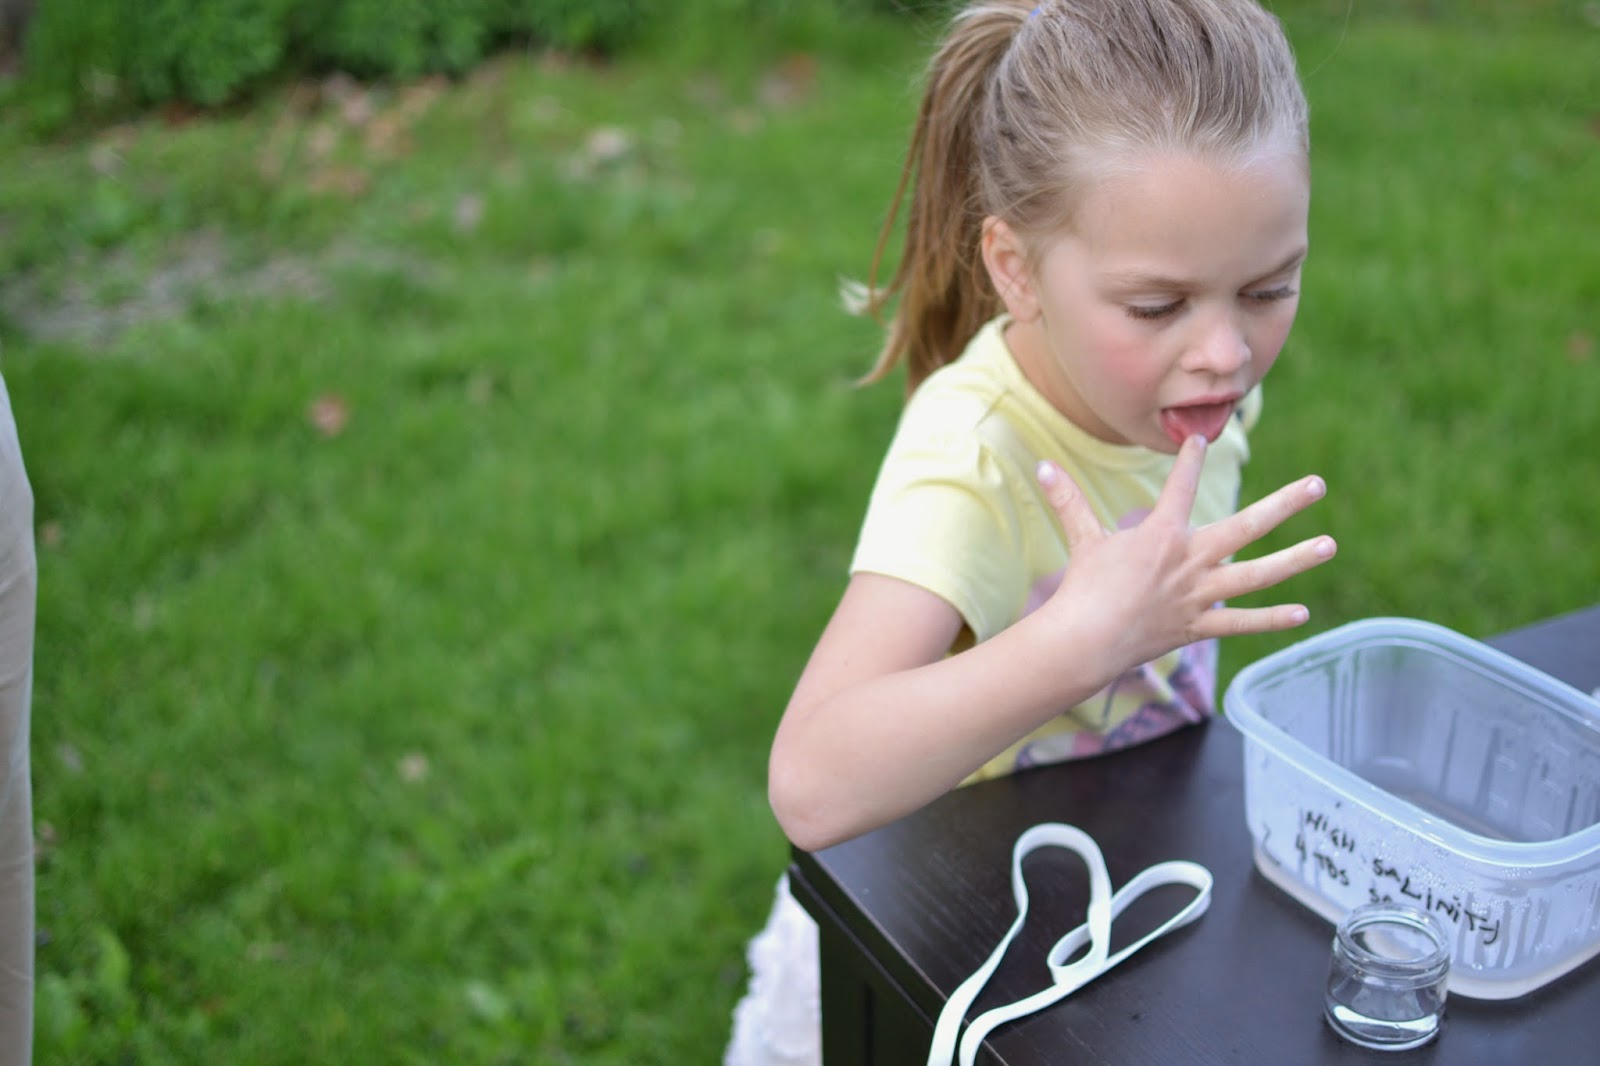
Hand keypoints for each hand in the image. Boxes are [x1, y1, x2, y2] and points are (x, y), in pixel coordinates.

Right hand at [1034, 435, 1334, 668]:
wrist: (1085, 641)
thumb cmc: (1082, 589)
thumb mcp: (1081, 539)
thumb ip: (1068, 501)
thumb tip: (1042, 466)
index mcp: (1161, 535)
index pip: (1181, 487)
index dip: (1191, 461)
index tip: (1203, 440)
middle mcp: (1189, 562)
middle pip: (1246, 528)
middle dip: (1285, 504)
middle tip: (1317, 485)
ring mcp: (1199, 596)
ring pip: (1257, 576)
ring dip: (1295, 560)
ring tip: (1328, 545)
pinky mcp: (1199, 626)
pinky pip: (1242, 623)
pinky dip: (1271, 619)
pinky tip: (1302, 612)